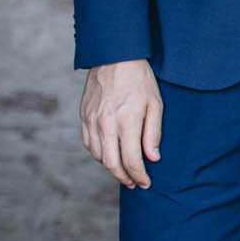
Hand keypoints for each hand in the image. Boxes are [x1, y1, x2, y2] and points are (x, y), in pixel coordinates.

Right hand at [79, 60, 162, 188]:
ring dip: (111, 168)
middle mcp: (105, 124)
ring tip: (125, 170)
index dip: (139, 176)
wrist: (114, 57)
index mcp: (126, 121)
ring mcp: (91, 121)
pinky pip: (89, 144)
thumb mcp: (156, 103)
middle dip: (124, 178)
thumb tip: (152, 158)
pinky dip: (99, 154)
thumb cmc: (140, 80)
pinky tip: (110, 154)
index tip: (146, 183)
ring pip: (98, 156)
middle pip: (111, 164)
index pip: (131, 160)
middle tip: (135, 183)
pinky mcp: (83, 117)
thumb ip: (153, 133)